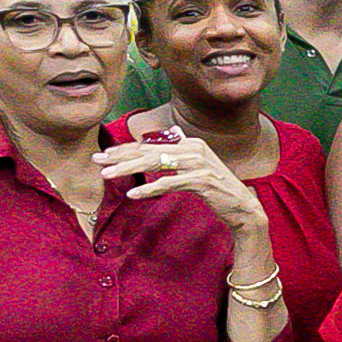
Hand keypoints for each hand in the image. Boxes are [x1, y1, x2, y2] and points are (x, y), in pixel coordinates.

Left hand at [96, 136, 270, 242]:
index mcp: (190, 143)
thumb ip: (184, 150)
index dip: (126, 149)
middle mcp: (194, 149)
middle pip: (149, 151)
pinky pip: (169, 183)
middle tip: (97, 161)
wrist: (243, 209)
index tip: (105, 155)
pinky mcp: (201, 180)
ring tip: (107, 176)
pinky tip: (133, 195)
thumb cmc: (218, 189)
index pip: (151, 145)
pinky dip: (149, 189)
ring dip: (128, 170)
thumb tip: (174, 133)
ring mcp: (199, 164)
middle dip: (120, 157)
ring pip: (155, 164)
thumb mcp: (200, 166)